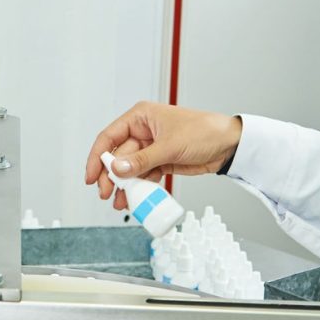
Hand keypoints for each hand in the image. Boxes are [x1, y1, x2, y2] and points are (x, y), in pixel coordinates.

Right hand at [84, 102, 242, 210]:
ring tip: (119, 202)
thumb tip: (118, 169)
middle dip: (110, 176)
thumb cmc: (204, 132)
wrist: (229, 145)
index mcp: (141, 116)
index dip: (97, 157)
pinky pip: (143, 175)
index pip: (109, 136)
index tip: (91, 176)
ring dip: (124, 185)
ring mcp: (151, 147)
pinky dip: (138, 187)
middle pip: (117, 156)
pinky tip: (134, 199)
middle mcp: (143, 130)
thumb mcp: (170, 146)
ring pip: (129, 168)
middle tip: (106, 193)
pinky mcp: (160, 161)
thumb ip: (142, 160)